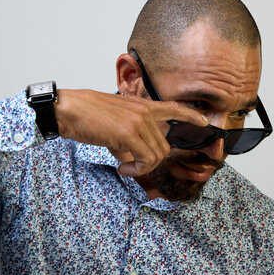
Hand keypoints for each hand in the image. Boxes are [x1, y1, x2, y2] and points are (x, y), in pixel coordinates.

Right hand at [54, 89, 207, 176]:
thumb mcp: (114, 119)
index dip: (191, 116)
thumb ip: (129, 134)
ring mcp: (138, 121)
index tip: (204, 122)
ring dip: (142, 168)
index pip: (173, 108)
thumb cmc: (86, 114)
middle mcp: (144, 111)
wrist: (69, 109)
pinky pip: (145, 160)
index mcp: (141, 105)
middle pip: (164, 146)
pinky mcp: (128, 133)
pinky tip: (123, 168)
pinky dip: (136, 170)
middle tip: (132, 166)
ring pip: (157, 155)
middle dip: (152, 162)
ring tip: (126, 167)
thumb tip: (131, 156)